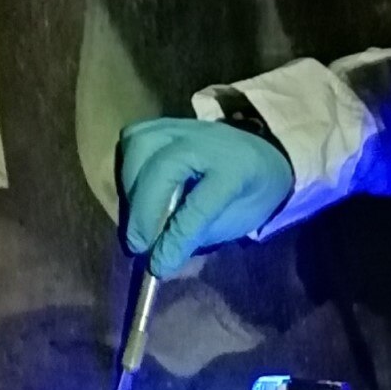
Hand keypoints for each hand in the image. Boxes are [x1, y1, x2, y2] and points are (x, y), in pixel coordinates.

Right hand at [119, 117, 293, 277]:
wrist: (263, 156)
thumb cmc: (249, 194)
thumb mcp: (237, 222)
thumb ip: (199, 236)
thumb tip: (161, 260)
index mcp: (236, 168)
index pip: (200, 205)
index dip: (176, 237)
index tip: (158, 265)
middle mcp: (207, 140)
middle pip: (163, 168)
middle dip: (144, 212)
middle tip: (139, 246)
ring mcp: (183, 126)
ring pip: (140, 147)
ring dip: (130, 189)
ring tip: (138, 221)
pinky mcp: (164, 123)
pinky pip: (133, 139)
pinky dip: (127, 168)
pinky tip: (135, 193)